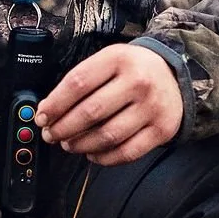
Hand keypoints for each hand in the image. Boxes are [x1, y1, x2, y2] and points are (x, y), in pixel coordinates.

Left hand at [35, 42, 182, 165]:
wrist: (176, 75)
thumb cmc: (133, 70)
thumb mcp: (109, 60)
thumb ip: (81, 80)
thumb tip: (49, 110)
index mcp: (119, 59)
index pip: (78, 83)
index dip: (55, 104)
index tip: (42, 116)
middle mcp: (138, 82)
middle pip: (90, 112)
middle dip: (63, 128)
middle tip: (51, 134)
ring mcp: (152, 108)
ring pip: (107, 136)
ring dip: (80, 145)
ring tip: (69, 144)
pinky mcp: (162, 130)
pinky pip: (126, 152)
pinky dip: (104, 158)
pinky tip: (92, 154)